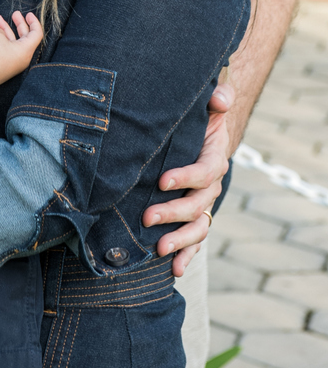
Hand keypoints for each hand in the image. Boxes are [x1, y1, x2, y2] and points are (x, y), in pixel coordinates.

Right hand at [0, 11, 42, 81]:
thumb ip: (1, 30)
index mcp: (26, 50)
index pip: (36, 33)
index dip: (33, 22)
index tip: (27, 14)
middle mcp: (23, 58)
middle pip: (25, 37)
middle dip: (19, 23)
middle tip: (15, 14)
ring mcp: (14, 63)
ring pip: (13, 42)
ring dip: (6, 29)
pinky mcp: (5, 66)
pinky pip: (6, 49)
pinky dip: (1, 40)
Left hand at [143, 81, 234, 276]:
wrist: (200, 133)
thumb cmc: (198, 117)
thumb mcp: (208, 103)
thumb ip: (216, 97)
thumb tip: (219, 99)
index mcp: (214, 158)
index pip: (206, 171)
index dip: (186, 177)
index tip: (161, 180)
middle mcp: (212, 186)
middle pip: (198, 205)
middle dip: (173, 212)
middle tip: (147, 217)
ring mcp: (204, 204)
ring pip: (198, 228)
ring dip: (180, 241)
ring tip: (159, 249)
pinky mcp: (194, 216)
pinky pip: (195, 240)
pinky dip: (187, 256)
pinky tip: (174, 270)